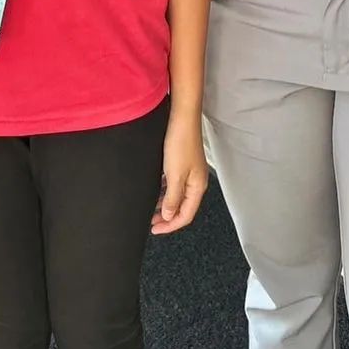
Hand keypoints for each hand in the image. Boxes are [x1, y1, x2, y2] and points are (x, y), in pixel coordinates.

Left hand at [151, 110, 208, 235]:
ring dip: (165, 205)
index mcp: (197, 187)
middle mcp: (196, 182)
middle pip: (183, 207)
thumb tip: (169, 216)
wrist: (182, 118)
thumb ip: (172, 198)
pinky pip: (175, 184)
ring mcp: (190, 172)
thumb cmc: (180, 143)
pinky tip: (155, 191)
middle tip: (151, 222)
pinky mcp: (183, 163)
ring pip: (178, 196)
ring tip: (151, 210)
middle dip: (167, 217)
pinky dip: (165, 191)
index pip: (186, 215)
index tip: (154, 229)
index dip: (170, 225)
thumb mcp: (175, 175)